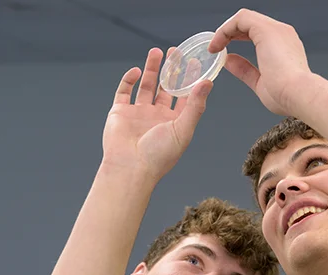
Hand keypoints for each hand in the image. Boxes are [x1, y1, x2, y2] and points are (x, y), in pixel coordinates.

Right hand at [102, 48, 212, 183]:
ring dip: (151, 69)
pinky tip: (136, 71)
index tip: (195, 62)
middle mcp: (157, 117)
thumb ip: (195, 105)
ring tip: (157, 52)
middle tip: (175, 52)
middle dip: (170, 70)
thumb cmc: (159, 155)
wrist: (130, 168)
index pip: (184, 97)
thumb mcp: (183, 129)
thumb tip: (207, 83)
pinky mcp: (120, 112)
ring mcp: (138, 114)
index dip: (189, 80)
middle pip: (165, 88)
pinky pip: (124, 91)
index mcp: (174, 123)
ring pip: (146, 86)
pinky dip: (129, 80)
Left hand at [209, 9, 312, 115]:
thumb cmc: (286, 96)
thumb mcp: (260, 83)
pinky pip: (241, 19)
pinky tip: (217, 44)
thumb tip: (229, 61)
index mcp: (284, 47)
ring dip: (226, 30)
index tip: (225, 53)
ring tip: (214, 46)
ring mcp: (275, 30)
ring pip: (245, 18)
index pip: (257, 34)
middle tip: (215, 47)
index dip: (239, 38)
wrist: (299, 95)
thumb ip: (245, 70)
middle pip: (250, 23)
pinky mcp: (266, 29)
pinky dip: (225, 29)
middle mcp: (281, 34)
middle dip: (230, 33)